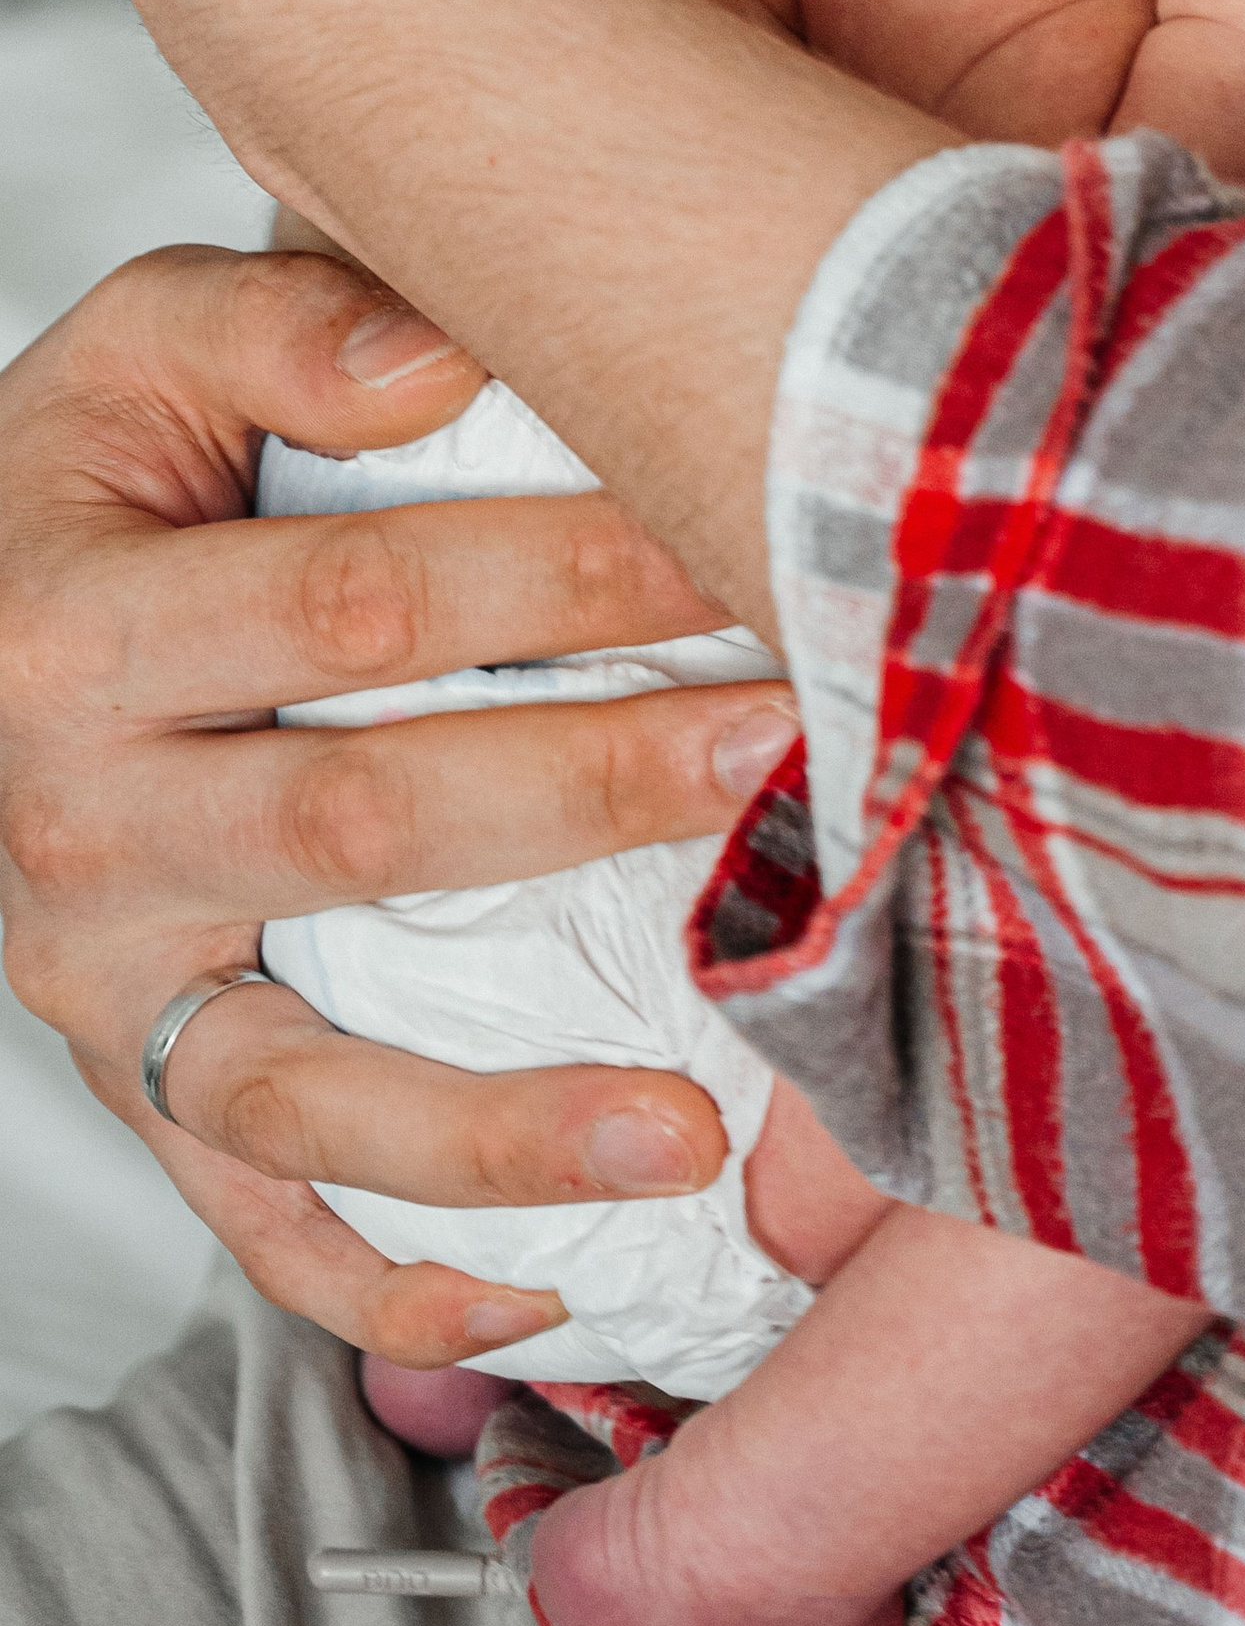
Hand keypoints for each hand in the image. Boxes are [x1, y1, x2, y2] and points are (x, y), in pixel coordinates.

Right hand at [0, 242, 800, 1365]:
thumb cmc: (88, 476)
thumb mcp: (137, 349)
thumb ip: (276, 327)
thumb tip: (437, 360)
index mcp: (78, 630)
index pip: (356, 604)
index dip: (558, 575)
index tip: (736, 554)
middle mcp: (77, 828)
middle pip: (368, 821)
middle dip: (598, 789)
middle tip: (785, 757)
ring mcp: (102, 987)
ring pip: (302, 1088)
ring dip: (504, 1124)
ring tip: (693, 1131)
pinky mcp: (137, 1087)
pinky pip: (255, 1222)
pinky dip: (392, 1284)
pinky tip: (547, 1298)